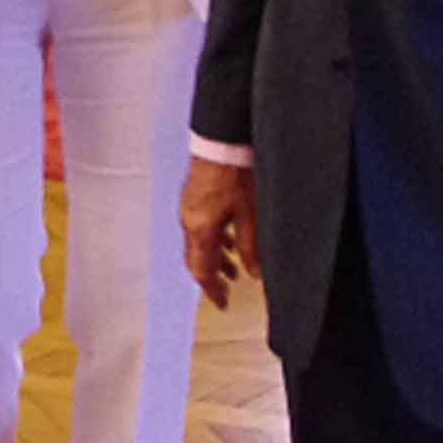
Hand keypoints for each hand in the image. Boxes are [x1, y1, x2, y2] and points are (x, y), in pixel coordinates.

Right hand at [179, 151, 257, 309]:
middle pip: (196, 258)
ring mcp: (189, 206)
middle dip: (211, 277)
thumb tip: (254, 272)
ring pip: (198, 243)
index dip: (212, 290)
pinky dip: (214, 240)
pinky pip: (200, 226)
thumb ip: (250, 246)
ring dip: (215, 259)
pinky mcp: (194, 196)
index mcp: (199, 227)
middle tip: (225, 292)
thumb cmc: (234, 170)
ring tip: (233, 270)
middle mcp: (189, 219)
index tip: (223, 303)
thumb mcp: (250, 214)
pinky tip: (228, 240)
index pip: (201, 269)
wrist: (222, 140)